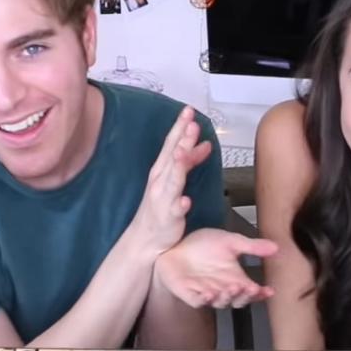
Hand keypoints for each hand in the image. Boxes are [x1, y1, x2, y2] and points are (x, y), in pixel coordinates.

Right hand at [127, 106, 213, 256]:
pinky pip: (174, 211)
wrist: (144, 239)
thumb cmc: (159, 208)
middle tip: (192, 123)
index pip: (171, 144)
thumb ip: (188, 162)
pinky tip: (185, 201)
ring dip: (178, 167)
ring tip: (184, 153)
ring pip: (172, 181)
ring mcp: (163, 200)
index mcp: (161, 171)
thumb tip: (205, 144)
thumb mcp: (173, 180)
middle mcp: (160, 182)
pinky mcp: (167, 219)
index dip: (179, 127)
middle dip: (181, 140)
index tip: (188, 111)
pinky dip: (179, 205)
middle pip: (172, 157)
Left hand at [154, 228, 278, 308]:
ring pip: (220, 303)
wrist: (175, 245)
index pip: (251, 291)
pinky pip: (198, 302)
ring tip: (232, 287)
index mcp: (234, 278)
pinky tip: (210, 293)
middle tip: (250, 287)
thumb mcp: (230, 241)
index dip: (260, 293)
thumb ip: (252, 246)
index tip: (269, 290)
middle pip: (238, 300)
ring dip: (227, 297)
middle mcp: (223, 289)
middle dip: (245, 296)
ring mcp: (206, 294)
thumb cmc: (202, 245)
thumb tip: (275, 247)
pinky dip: (204, 299)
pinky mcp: (189, 295)